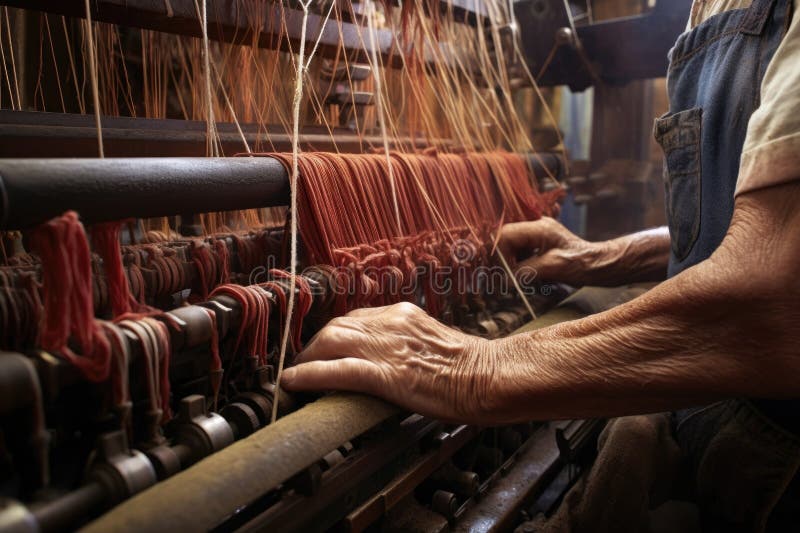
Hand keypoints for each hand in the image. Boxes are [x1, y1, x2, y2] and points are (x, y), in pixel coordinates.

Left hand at [281, 302, 496, 423]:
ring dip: (307, 360)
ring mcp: (388, 347)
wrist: (491, 377)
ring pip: (331, 341)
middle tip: (303, 365)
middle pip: (337, 326)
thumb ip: (407, 344)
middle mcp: (392, 322)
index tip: (323, 349)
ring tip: (296, 378)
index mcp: (403, 314)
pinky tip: (294, 384)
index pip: (355, 318)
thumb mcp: (435, 343)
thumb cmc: (470, 367)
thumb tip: (388, 361)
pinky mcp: (388, 374)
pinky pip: (339, 370)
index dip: (333, 335)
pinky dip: (311, 376)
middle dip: (314, 346)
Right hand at [498, 217, 602, 286]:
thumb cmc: (582, 264)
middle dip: (503, 259)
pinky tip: (526, 275)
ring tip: (516, 278)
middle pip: (505, 239)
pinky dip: (518, 265)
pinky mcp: (539, 244)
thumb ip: (526, 271)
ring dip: (510, 264)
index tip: (503, 273)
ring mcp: (537, 235)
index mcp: (539, 228)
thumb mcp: (552, 268)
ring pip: (511, 246)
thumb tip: (505, 279)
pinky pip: (520, 252)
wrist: (600, 265)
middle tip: (506, 278)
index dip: (500, 253)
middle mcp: (536, 227)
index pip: (506, 234)